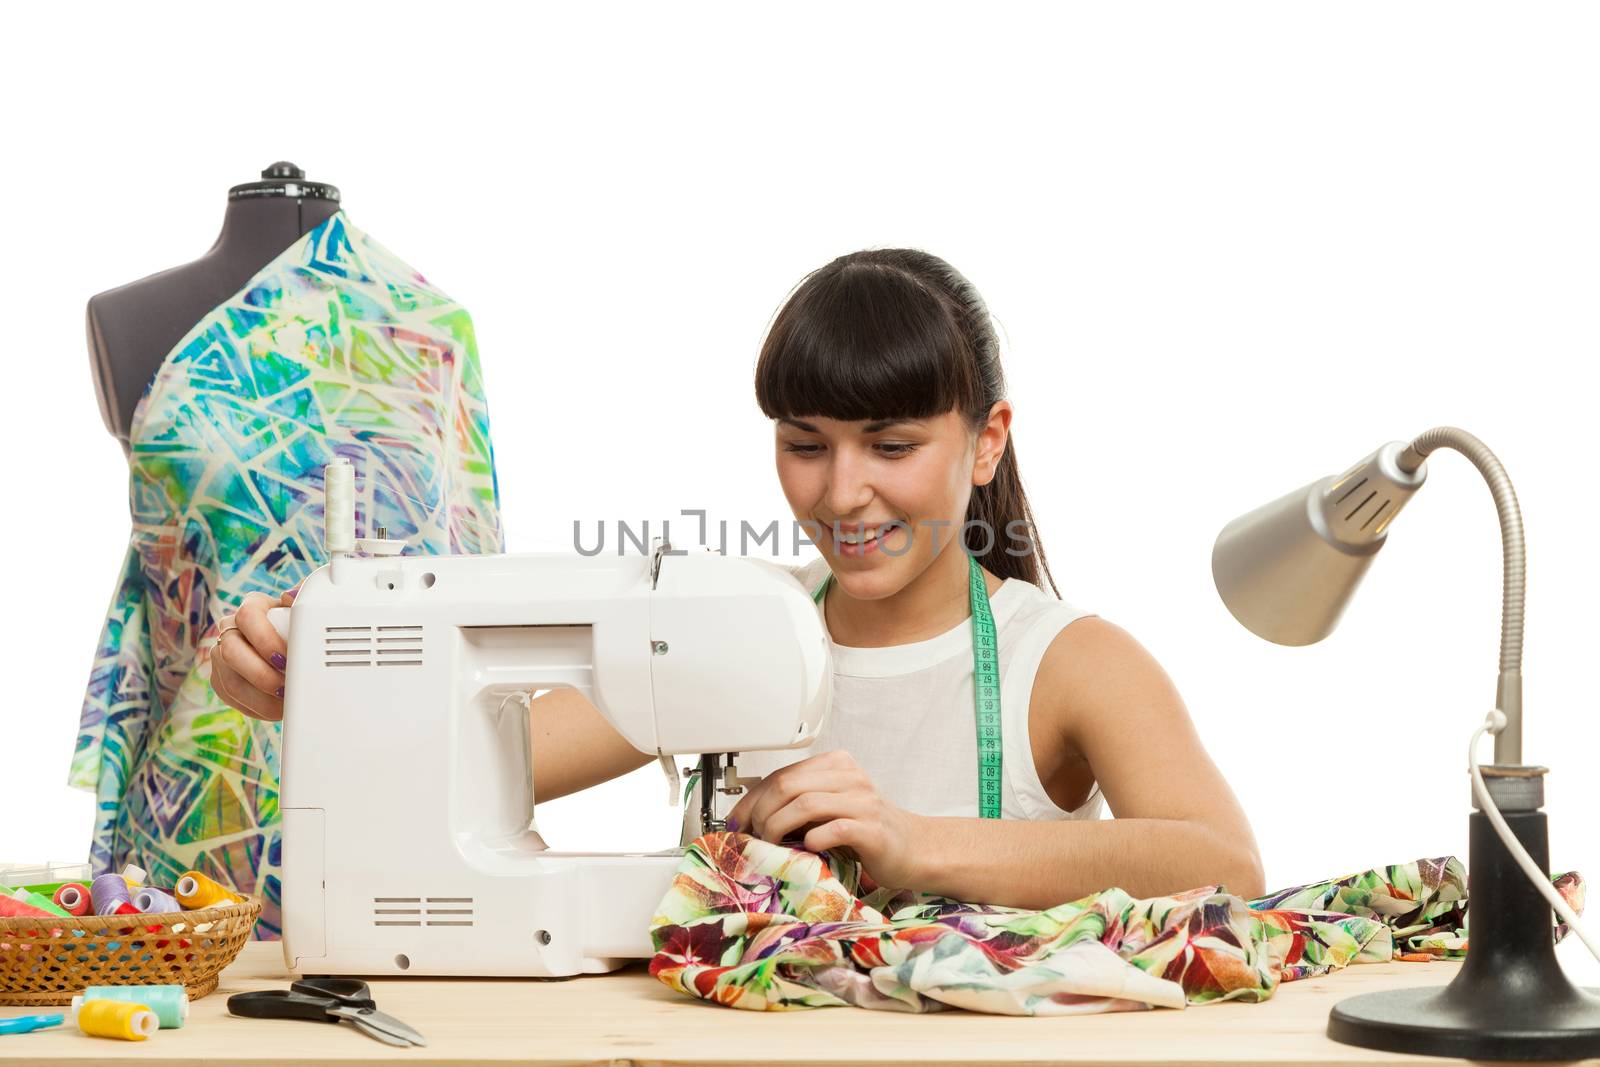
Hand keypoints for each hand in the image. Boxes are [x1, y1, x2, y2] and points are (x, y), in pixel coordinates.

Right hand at [210, 584, 299, 720]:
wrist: (293, 652)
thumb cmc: (301, 628)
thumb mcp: (306, 609)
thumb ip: (304, 596)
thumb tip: (291, 596)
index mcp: (252, 608)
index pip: (248, 616)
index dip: (265, 639)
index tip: (286, 658)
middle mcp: (231, 629)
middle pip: (230, 651)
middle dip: (261, 674)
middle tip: (285, 687)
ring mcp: (221, 655)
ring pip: (230, 680)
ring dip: (260, 698)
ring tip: (284, 704)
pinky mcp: (220, 679)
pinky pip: (230, 697)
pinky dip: (256, 708)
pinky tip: (275, 709)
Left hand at [723, 749, 925, 889]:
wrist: (913, 849)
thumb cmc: (866, 831)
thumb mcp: (830, 808)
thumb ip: (799, 804)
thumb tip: (751, 817)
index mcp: (836, 765)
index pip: (781, 774)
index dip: (752, 799)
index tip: (737, 822)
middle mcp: (850, 777)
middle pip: (788, 785)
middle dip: (761, 813)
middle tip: (754, 838)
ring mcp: (863, 801)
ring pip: (805, 804)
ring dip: (778, 827)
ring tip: (773, 846)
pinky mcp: (873, 829)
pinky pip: (834, 829)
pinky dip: (814, 840)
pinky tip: (809, 849)